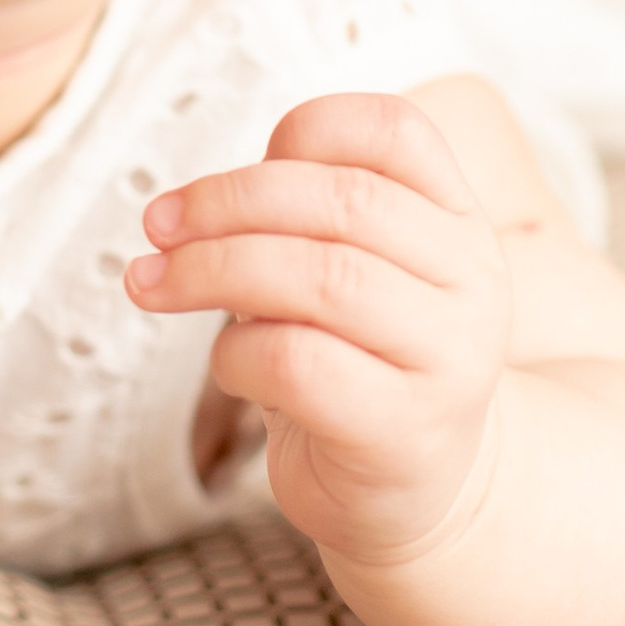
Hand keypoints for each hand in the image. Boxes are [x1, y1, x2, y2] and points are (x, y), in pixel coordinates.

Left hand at [125, 92, 514, 572]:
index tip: (236, 163)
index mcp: (458, 221)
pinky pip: (299, 363)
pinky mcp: (405, 431)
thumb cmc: (359, 365)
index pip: (397, 131)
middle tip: (157, 224)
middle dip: (228, 201)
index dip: (306, 128)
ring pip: (320, 277)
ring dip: (212, 270)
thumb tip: (198, 201)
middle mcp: (472, 282)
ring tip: (152, 283)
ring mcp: (449, 360)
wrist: (419, 498)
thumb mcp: (348, 272)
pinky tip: (227, 368)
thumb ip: (302, 219)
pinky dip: (236, 355)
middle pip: (344, 200)